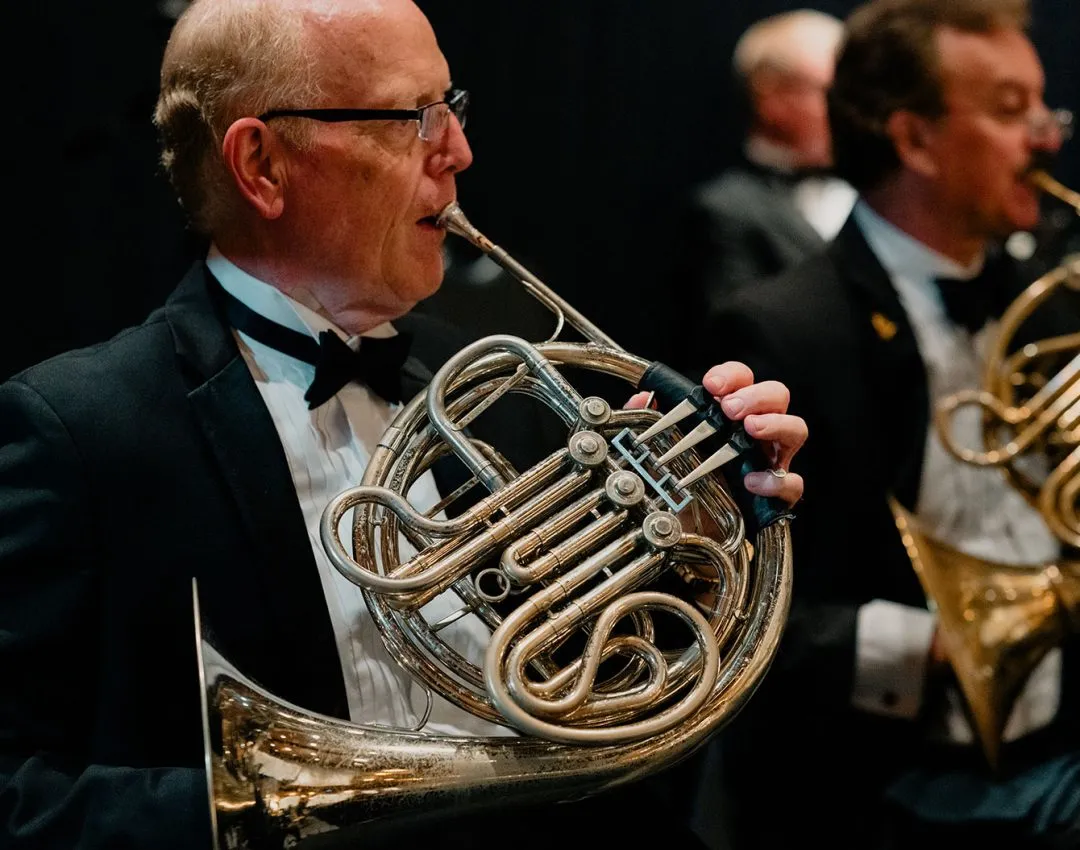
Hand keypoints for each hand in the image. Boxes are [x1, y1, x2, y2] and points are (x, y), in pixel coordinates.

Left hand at [627, 361, 805, 505]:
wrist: (691, 525)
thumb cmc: (687, 475)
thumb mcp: (665, 444)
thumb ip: (652, 419)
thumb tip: (640, 400)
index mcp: (733, 411)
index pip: (742, 379)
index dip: (731, 376)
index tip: (710, 384)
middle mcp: (757, 430)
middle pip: (777, 395)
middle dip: (755, 395)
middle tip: (730, 408)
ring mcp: (771, 459)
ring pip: (795, 430)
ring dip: (775, 424)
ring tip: (751, 428)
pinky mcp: (775, 493)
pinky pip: (790, 484)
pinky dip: (775, 481)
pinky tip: (752, 481)